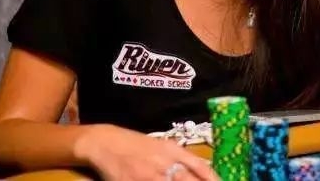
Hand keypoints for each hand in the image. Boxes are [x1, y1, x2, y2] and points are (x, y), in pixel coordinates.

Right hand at [77, 124, 218, 180]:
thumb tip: (202, 172)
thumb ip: (181, 159)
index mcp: (173, 150)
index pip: (200, 167)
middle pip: (188, 180)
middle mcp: (164, 162)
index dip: (213, 178)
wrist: (106, 142)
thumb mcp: (162, 147)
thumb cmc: (136, 145)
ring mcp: (149, 176)